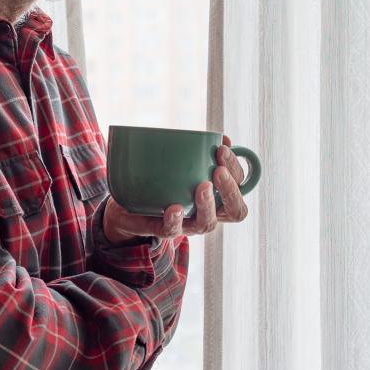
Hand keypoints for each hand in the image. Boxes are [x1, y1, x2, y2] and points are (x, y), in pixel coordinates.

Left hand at [103, 135, 251, 243]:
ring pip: (207, 223)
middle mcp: (208, 212)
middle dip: (231, 190)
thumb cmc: (164, 179)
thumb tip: (223, 138)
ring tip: (203, 186)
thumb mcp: (184, 162)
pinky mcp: (164, 229)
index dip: (236, 168)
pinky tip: (174, 207)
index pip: (239, 185)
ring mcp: (188, 224)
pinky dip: (175, 220)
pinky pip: (173, 230)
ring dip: (208, 205)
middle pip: (235, 211)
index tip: (222, 148)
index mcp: (218, 195)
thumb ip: (202, 150)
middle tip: (219, 170)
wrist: (130, 204)